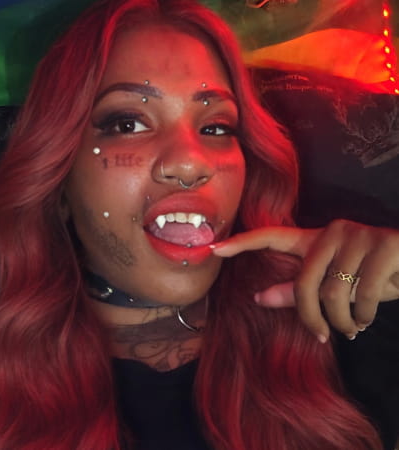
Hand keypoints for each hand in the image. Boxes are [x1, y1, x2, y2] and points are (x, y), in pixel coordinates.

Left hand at [212, 220, 398, 342]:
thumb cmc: (374, 277)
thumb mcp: (335, 284)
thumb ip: (298, 289)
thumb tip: (258, 298)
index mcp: (315, 238)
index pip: (271, 236)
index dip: (241, 242)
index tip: (213, 248)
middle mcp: (333, 231)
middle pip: (304, 282)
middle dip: (311, 316)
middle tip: (322, 334)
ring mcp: (359, 235)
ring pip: (334, 292)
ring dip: (342, 320)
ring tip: (353, 325)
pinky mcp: (385, 245)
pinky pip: (364, 294)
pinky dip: (365, 315)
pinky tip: (369, 317)